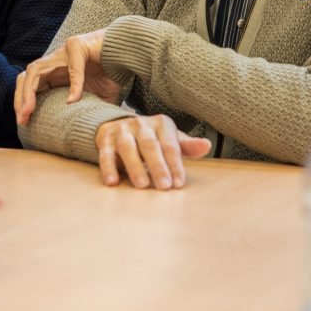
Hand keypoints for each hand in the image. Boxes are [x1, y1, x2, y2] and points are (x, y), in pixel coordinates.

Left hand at [14, 29, 120, 125]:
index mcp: (54, 75)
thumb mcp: (96, 101)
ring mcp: (62, 52)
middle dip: (20, 99)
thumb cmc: (110, 75)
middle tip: (22, 119)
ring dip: (30, 92)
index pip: (29, 87)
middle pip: (25, 78)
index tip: (24, 123)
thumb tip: (86, 136)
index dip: (22, 104)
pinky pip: (73, 66)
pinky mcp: (77, 45)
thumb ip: (86, 113)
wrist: (126, 54)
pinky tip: (74, 100)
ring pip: (35, 70)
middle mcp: (54, 63)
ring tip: (30, 110)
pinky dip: (74, 84)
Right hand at [95, 115, 210, 189]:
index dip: (175, 164)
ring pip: (128, 148)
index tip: (178, 183)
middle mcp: (141, 124)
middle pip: (150, 145)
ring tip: (142, 185)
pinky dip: (108, 167)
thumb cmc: (151, 138)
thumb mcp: (170, 139)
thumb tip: (206, 146)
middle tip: (164, 186)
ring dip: (135, 167)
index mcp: (161, 124)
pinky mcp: (104, 138)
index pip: (170, 145)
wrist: (118, 124)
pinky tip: (112, 182)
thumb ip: (186, 146)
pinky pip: (105, 153)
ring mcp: (122, 130)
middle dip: (158, 166)